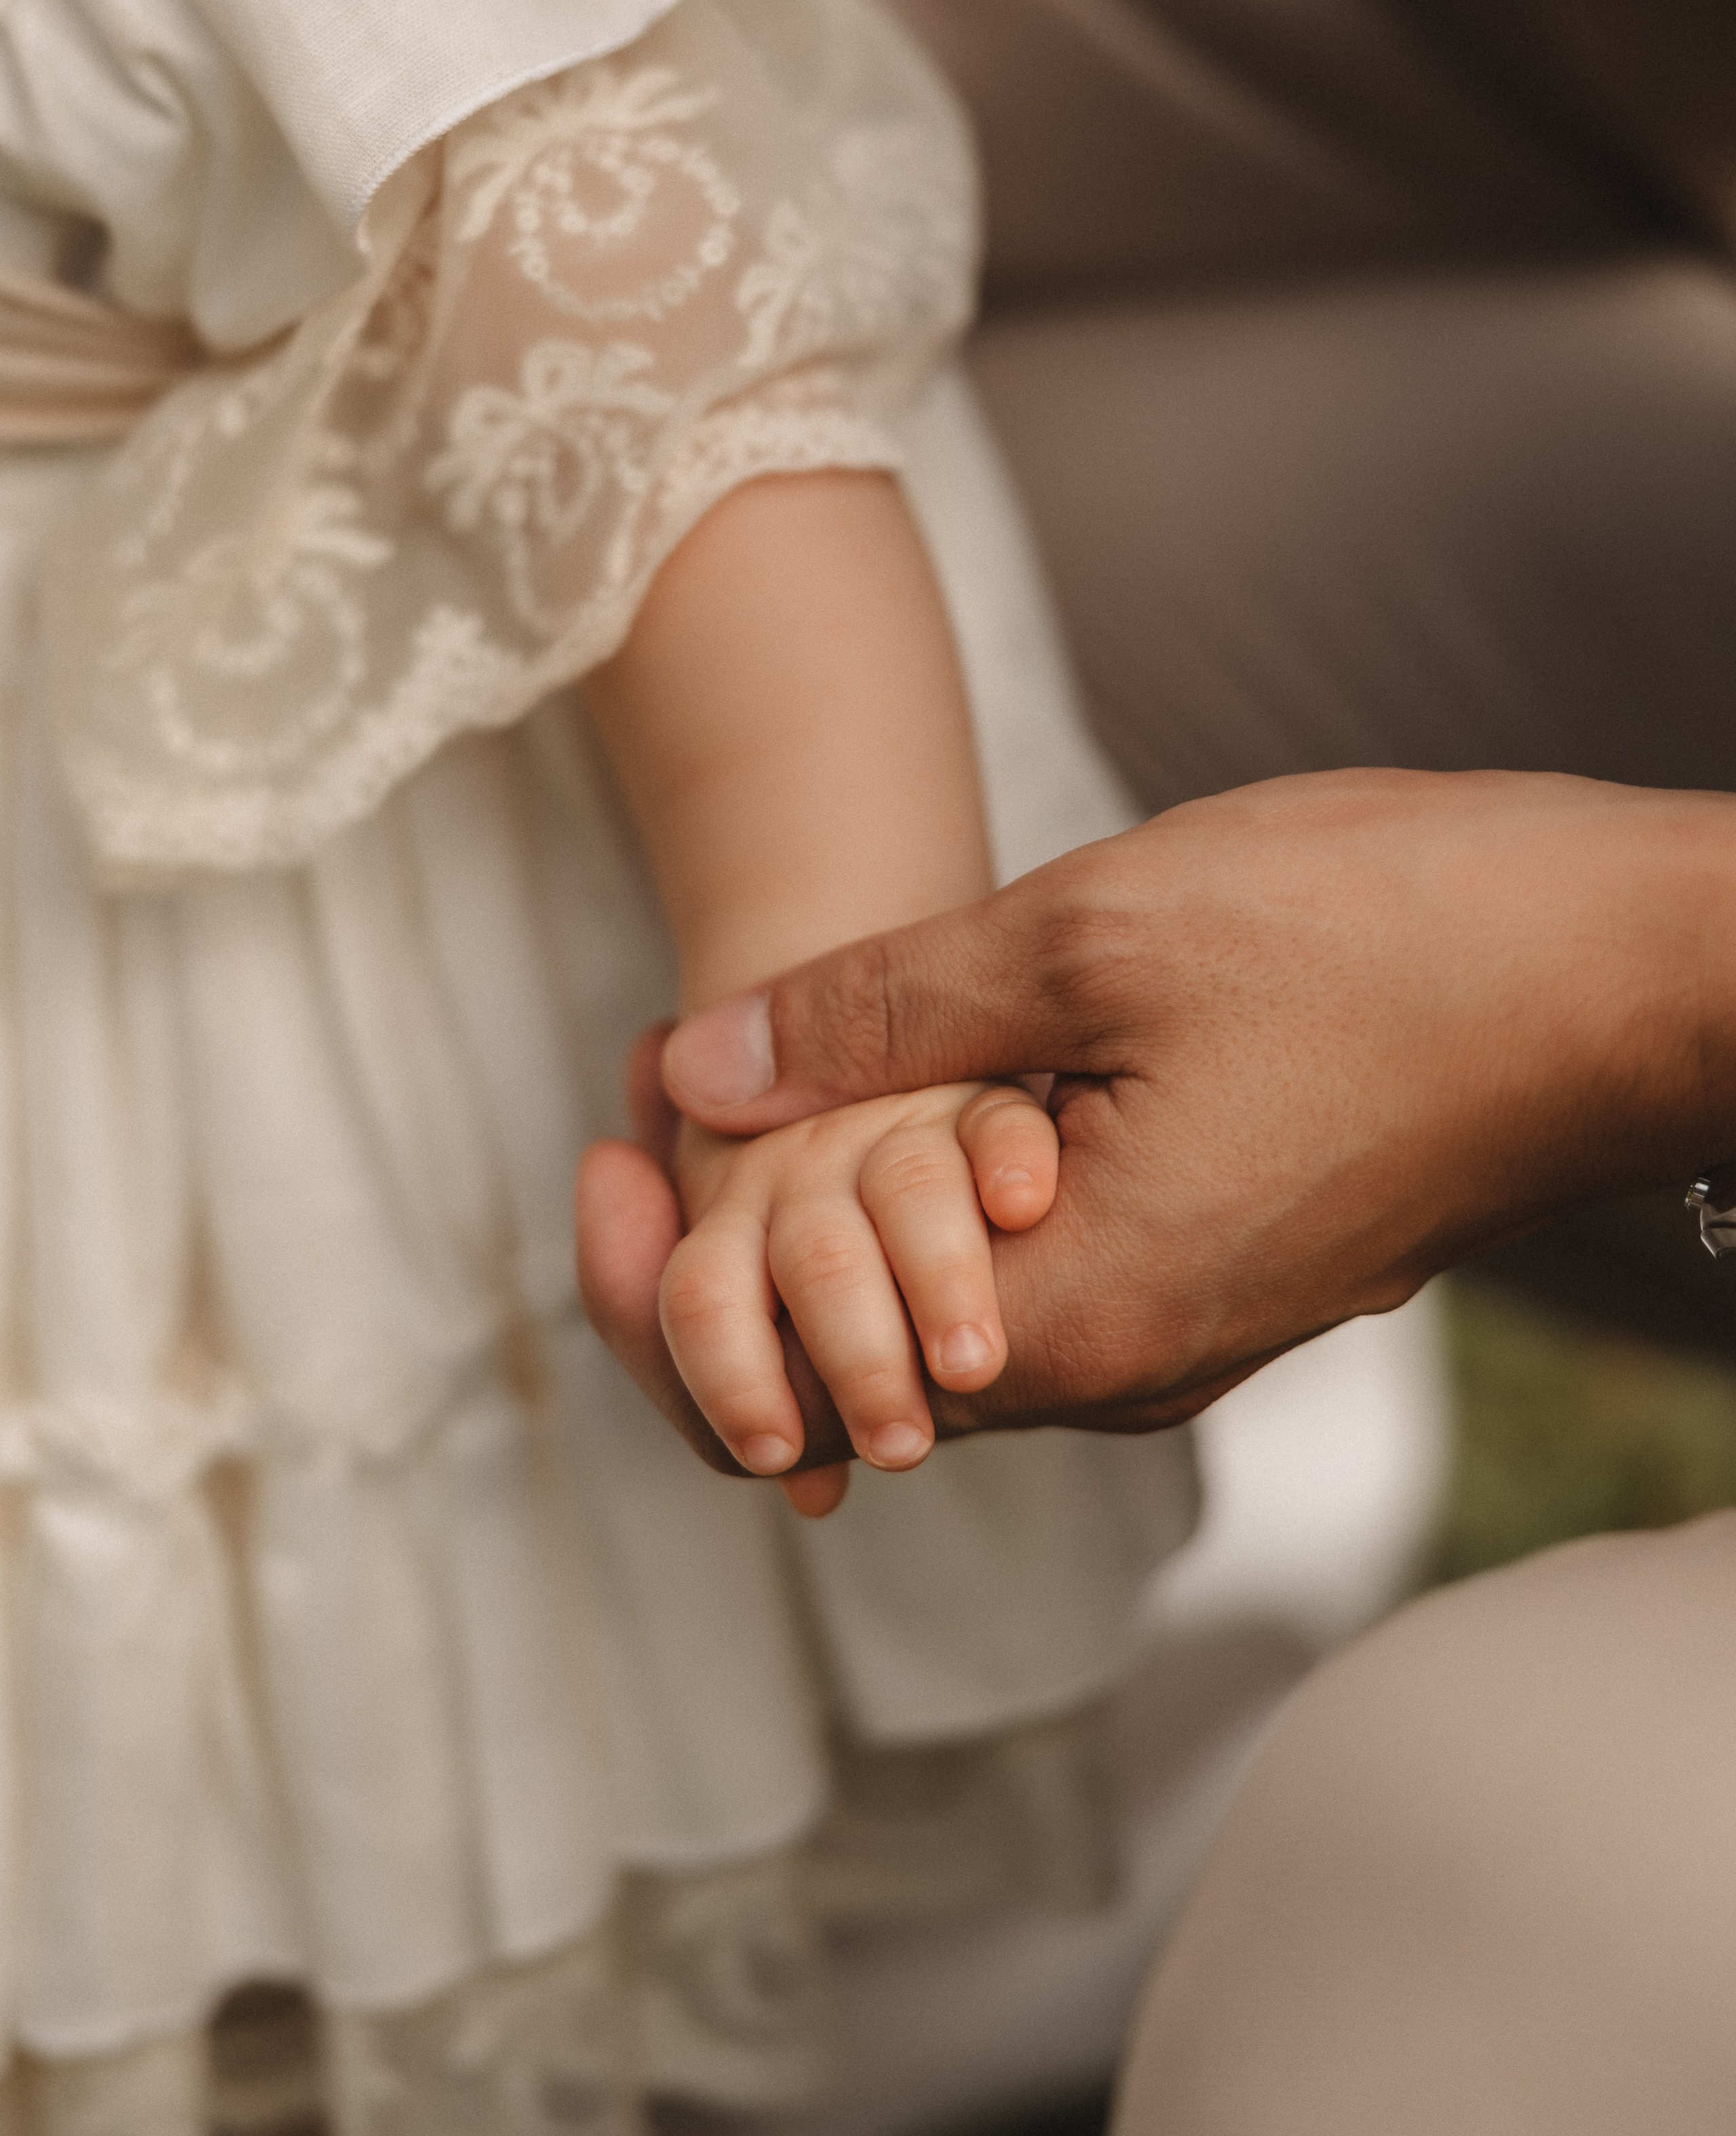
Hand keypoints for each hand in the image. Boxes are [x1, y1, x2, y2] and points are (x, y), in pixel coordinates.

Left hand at [580, 768, 1735, 1463]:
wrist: (1630, 965)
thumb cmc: (1390, 935)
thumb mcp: (1097, 933)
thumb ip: (883, 1013)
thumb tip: (694, 1073)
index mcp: (1074, 1320)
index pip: (794, 1380)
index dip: (669, 1280)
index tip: (603, 1140)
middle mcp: (1128, 1365)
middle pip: (860, 1358)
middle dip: (735, 1240)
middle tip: (653, 1085)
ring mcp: (1190, 1319)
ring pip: (947, 1301)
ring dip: (843, 1201)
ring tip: (758, 1068)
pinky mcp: (1233, 1260)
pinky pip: (1039, 1261)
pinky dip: (946, 1187)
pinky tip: (919, 1073)